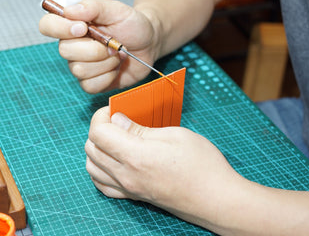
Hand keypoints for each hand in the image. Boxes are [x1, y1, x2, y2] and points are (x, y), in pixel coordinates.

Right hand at [39, 0, 160, 92]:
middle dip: (94, 48)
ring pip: (79, 70)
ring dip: (104, 62)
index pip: (47, 25)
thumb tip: (69, 10)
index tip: (82, 28)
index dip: (60, 28)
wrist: (149, 43)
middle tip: (112, 42)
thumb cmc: (131, 24)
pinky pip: (90, 85)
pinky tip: (115, 68)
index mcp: (72, 25)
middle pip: (64, 51)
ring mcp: (80, 65)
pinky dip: (108, 77)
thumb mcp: (116, 9)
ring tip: (116, 54)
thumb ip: (93, 7)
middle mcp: (71, 46)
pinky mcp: (91, 83)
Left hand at [84, 106, 244, 227]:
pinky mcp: (133, 197)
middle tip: (117, 120)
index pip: (98, 133)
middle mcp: (126, 174)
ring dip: (96, 149)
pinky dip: (99, 169)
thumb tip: (117, 119)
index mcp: (135, 155)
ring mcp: (128, 188)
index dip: (101, 116)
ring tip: (114, 138)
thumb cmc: (203, 165)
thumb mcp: (175, 135)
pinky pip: (102, 185)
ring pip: (91, 167)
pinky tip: (113, 160)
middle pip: (90, 148)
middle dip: (99, 128)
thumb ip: (140, 128)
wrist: (217, 200)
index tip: (114, 109)